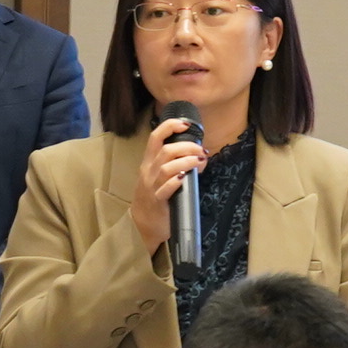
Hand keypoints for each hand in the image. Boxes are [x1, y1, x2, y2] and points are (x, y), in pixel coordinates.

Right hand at [134, 116, 204, 254]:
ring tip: (201, 161)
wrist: (145, 224)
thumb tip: (197, 152)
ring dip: (187, 161)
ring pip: (167, 167)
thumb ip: (174, 162)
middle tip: (202, 151)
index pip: (155, 137)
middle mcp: (148, 171)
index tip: (187, 124)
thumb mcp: (160, 175)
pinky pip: (166, 188)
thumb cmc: (156, 195)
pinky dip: (177, 181)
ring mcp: (151, 186)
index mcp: (149, 162)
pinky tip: (186, 178)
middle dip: (187, 146)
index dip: (170, 127)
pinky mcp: (157, 201)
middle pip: (166, 151)